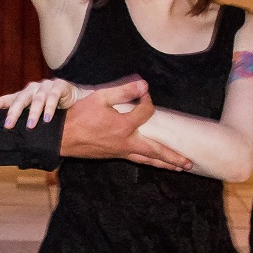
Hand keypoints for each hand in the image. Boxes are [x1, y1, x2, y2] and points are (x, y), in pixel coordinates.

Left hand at [0, 78, 92, 127]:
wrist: (76, 100)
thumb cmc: (52, 111)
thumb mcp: (36, 116)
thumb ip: (24, 122)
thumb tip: (10, 138)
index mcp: (23, 96)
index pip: (5, 99)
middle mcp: (32, 89)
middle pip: (19, 99)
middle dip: (13, 113)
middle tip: (8, 125)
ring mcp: (45, 86)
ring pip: (37, 99)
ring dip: (33, 113)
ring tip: (31, 126)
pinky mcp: (59, 86)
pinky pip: (53, 97)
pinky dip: (50, 108)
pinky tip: (48, 119)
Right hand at [60, 78, 191, 169]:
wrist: (61, 137)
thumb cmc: (78, 116)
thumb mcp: (100, 98)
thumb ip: (123, 91)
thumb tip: (144, 85)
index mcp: (124, 126)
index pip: (146, 112)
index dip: (147, 100)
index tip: (143, 94)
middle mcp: (126, 142)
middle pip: (155, 152)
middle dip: (173, 158)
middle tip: (190, 164)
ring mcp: (119, 151)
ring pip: (146, 160)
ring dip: (164, 164)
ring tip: (179, 168)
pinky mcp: (112, 155)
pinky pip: (136, 159)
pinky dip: (148, 161)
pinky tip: (151, 161)